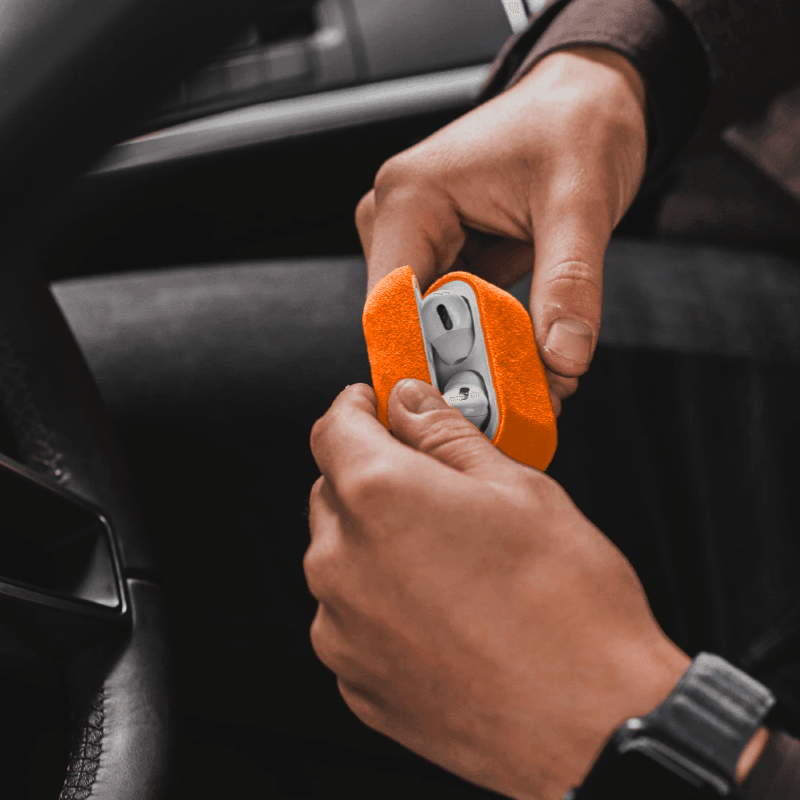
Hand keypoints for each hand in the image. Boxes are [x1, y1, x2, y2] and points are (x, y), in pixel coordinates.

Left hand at [306, 379, 690, 799]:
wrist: (594, 722)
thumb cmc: (566, 607)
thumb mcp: (516, 487)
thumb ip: (446, 435)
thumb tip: (412, 404)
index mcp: (378, 497)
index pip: (333, 429)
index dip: (357, 408)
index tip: (376, 408)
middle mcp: (342, 562)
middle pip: (334, 491)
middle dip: (373, 475)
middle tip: (431, 483)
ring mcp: (342, 628)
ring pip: (340, 555)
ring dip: (376, 541)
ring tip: (448, 558)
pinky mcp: (356, 678)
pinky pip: (350, 616)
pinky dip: (380, 599)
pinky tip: (439, 607)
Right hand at [356, 46, 646, 416]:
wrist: (588, 96)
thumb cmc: (575, 123)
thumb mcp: (581, 202)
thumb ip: (569, 283)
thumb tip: (562, 357)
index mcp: (408, 197)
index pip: (391, 306)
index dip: (424, 364)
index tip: (470, 407)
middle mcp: (397, 219)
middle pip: (410, 324)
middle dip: (464, 369)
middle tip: (526, 401)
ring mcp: (416, 238)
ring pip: (433, 326)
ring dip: (481, 358)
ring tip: (538, 381)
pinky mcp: (442, 251)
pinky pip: (454, 314)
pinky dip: (489, 339)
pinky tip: (529, 354)